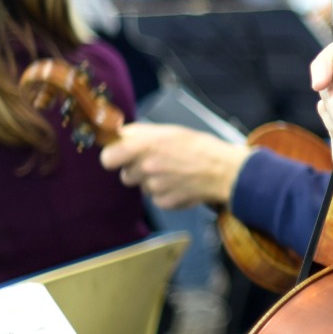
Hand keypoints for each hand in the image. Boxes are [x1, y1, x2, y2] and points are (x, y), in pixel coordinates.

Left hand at [99, 123, 251, 209]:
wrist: (224, 171)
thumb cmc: (200, 147)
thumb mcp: (169, 131)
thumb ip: (140, 134)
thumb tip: (120, 135)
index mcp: (144, 146)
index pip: (107, 158)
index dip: (113, 157)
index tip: (120, 155)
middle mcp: (146, 168)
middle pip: (125, 174)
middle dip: (137, 169)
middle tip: (157, 162)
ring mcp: (154, 187)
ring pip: (142, 186)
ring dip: (152, 181)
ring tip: (173, 171)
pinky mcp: (164, 202)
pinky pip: (156, 198)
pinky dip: (165, 193)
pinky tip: (180, 183)